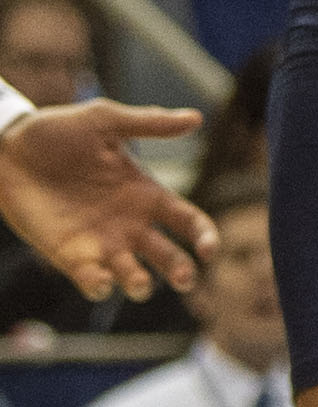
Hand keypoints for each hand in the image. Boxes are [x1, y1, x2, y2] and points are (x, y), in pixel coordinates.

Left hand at [0, 102, 211, 301]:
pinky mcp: (70, 256)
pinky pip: (92, 281)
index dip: (204, 237)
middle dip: (181, 272)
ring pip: (134, 277)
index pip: (187, 221)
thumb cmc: (56, 131)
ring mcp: (101, 243)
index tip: (208, 249)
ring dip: (141, 285)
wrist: (6, 149)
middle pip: (169, 257)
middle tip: (183, 279)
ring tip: (138, 284)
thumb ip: (148, 124)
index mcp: (145, 194)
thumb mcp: (103, 121)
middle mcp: (130, 224)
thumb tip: (196, 119)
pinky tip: (99, 281)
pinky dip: (99, 287)